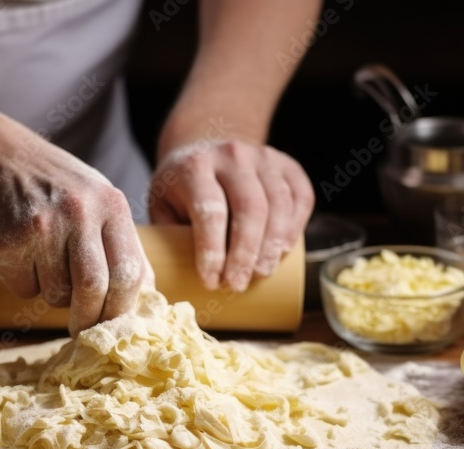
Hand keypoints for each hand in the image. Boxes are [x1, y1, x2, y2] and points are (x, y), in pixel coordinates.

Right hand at [0, 139, 153, 336]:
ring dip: (53, 294)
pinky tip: (21, 255)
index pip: (129, 273)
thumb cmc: (59, 190)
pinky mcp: (8, 240)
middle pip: (93, 288)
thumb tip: (146, 300)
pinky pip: (24, 289)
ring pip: (56, 294)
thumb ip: (124, 247)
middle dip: (89, 319)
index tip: (115, 324)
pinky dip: (26, 285)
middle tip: (83, 329)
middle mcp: (79, 212)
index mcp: (111, 205)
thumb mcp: (100, 203)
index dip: (122, 308)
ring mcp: (42, 226)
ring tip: (45, 263)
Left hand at [149, 140, 312, 291]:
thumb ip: (168, 238)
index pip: (210, 211)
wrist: (205, 149)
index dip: (212, 251)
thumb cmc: (181, 190)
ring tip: (260, 274)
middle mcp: (231, 155)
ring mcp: (263, 156)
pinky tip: (282, 251)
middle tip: (236, 285)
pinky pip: (300, 197)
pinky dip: (295, 227)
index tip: (211, 282)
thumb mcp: (162, 207)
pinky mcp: (287, 164)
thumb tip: (177, 283)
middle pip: (249, 209)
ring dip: (272, 246)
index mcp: (194, 166)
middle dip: (245, 255)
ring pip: (278, 204)